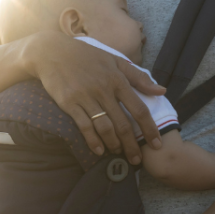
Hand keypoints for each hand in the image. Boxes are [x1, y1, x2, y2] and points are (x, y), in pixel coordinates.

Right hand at [25, 31, 166, 164]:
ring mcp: (85, 97)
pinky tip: (98, 151)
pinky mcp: (69, 103)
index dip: (149, 129)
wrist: (53, 52)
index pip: (139, 109)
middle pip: (123, 124)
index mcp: (117, 79)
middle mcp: (103, 90)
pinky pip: (84, 126)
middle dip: (132, 145)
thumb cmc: (86, 55)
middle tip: (137, 160)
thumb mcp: (115, 60)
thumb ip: (138, 77)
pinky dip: (92, 141)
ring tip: (117, 153)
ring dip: (113, 144)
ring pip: (104, 127)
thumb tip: (161, 91)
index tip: (157, 144)